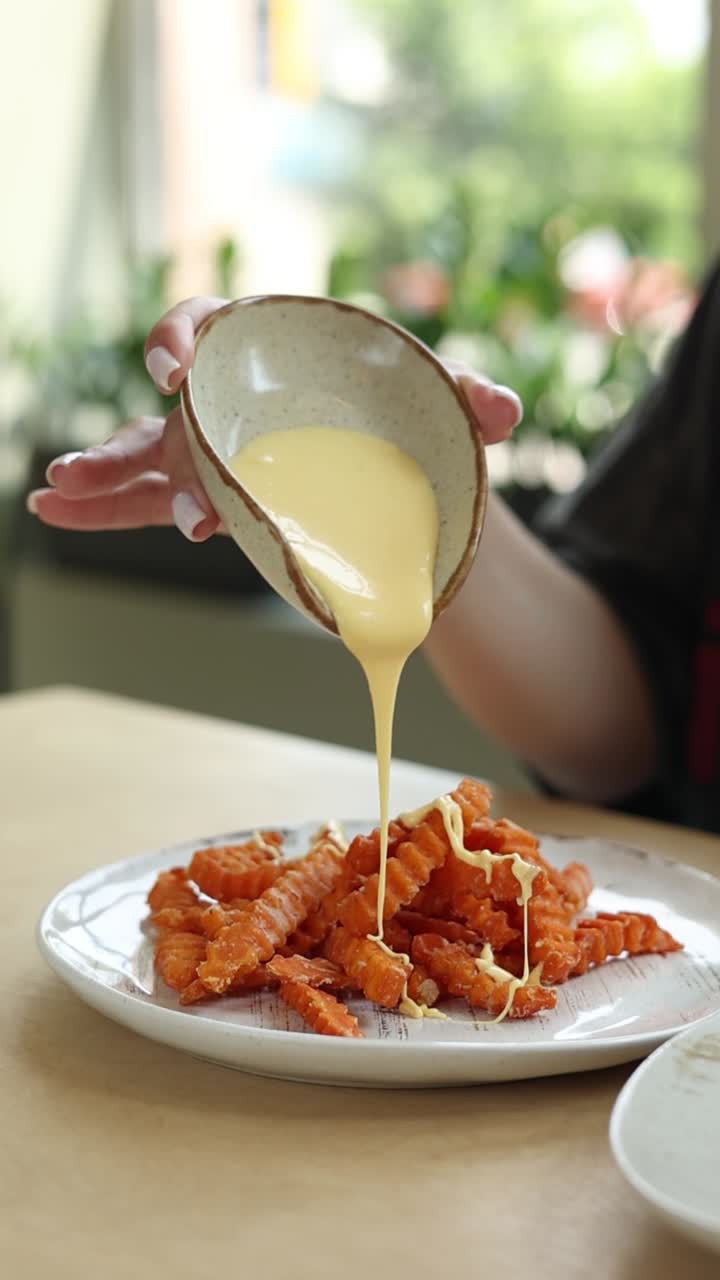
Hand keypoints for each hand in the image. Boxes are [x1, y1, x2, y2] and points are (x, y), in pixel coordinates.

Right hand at [27, 297, 522, 541]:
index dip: (177, 339)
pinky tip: (62, 517)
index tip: (169, 370)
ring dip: (103, 481)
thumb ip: (466, 393)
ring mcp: (214, 445)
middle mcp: (228, 393)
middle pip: (164, 408)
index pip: (206, 324)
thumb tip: (505, 413)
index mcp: (267, 346)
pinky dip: (113, 512)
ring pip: (147, 459)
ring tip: (53, 501)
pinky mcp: (213, 491)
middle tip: (92, 470)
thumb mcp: (436, 395)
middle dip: (125, 440)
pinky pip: (153, 501)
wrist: (397, 448)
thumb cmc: (402, 401)